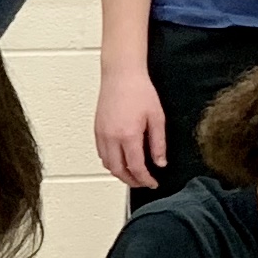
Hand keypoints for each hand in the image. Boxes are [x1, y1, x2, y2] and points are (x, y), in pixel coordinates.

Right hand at [95, 65, 168, 190]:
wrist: (121, 75)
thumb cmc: (139, 91)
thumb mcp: (157, 118)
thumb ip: (158, 143)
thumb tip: (160, 162)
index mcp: (128, 135)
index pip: (136, 167)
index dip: (145, 179)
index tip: (152, 183)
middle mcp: (111, 137)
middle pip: (118, 170)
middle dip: (131, 181)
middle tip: (143, 182)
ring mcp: (101, 134)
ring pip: (107, 164)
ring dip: (119, 172)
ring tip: (132, 174)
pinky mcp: (97, 130)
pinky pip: (101, 153)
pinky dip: (110, 162)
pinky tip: (120, 159)